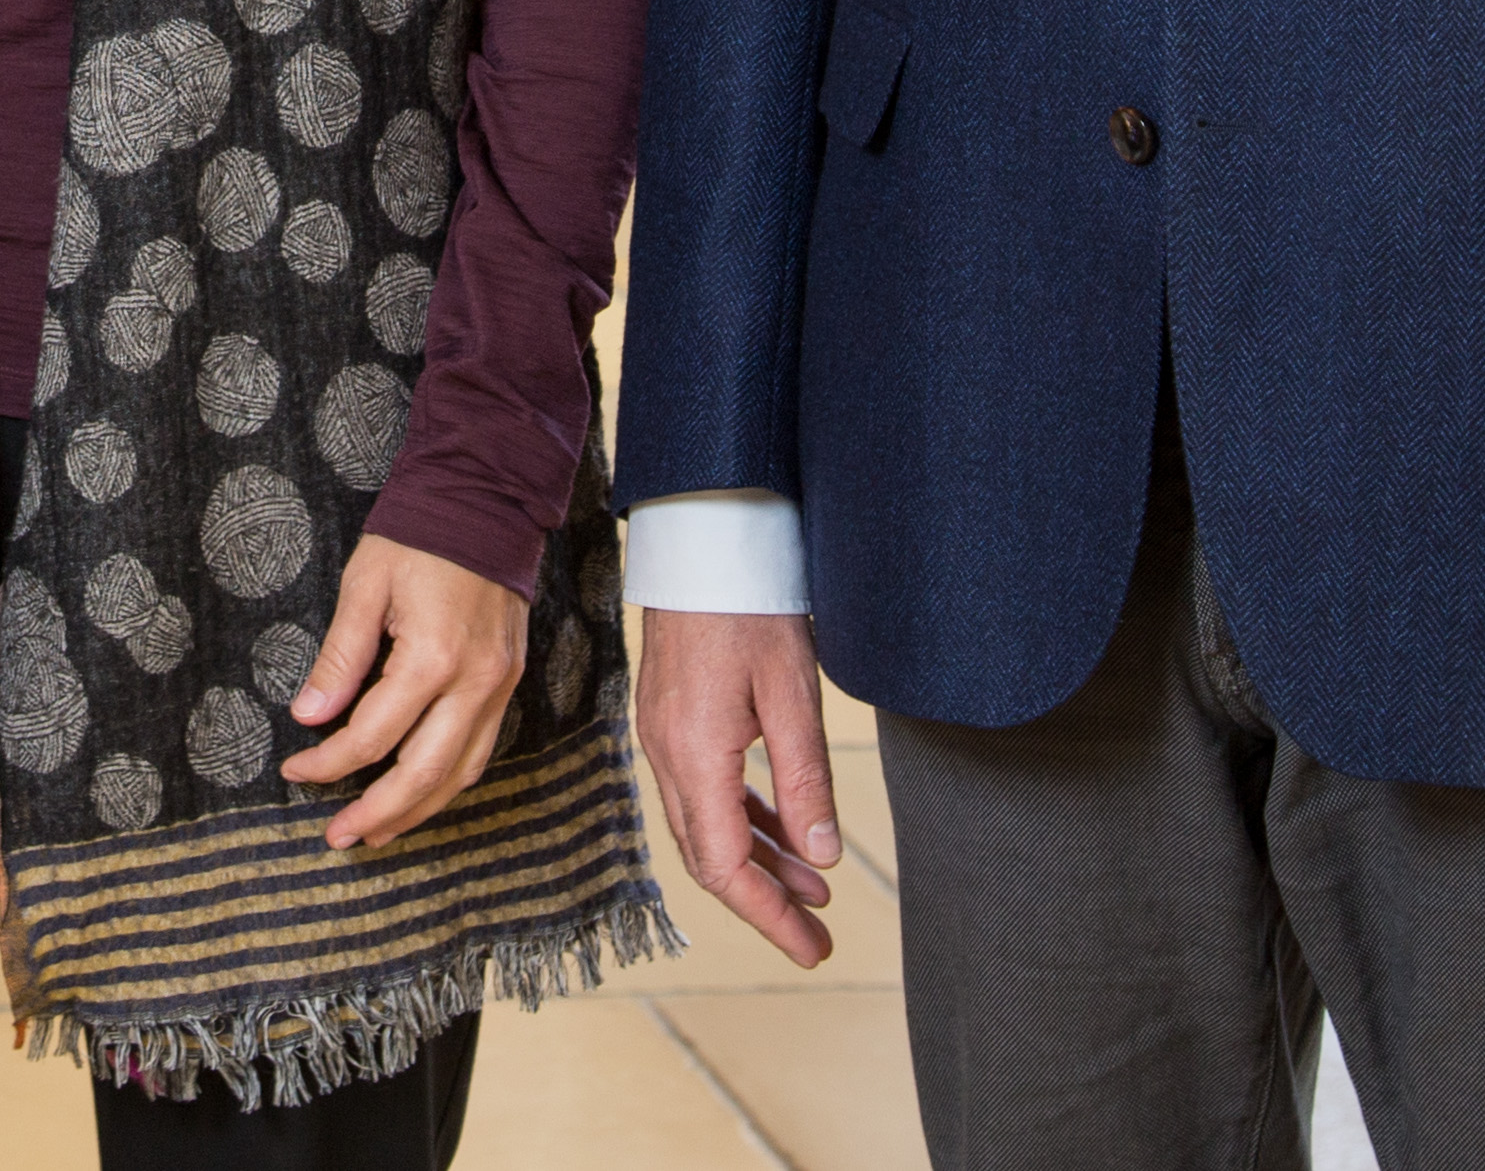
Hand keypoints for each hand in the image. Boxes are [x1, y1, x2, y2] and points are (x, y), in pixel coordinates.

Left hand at [282, 538, 529, 848]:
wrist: (485, 500)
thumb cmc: (418, 536)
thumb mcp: (364, 586)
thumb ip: (340, 656)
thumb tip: (309, 717)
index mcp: (433, 657)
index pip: (372, 735)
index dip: (329, 762)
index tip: (296, 770)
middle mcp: (475, 682)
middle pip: (423, 774)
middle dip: (376, 813)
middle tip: (337, 837)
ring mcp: (500, 685)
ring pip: (460, 773)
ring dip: (417, 811)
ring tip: (376, 834)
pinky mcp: (509, 681)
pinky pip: (481, 749)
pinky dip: (449, 781)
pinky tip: (422, 794)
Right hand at [633, 608, 842, 967]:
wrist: (703, 536)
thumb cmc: (749, 602)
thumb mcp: (793, 695)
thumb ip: (805, 783)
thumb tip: (821, 860)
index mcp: (692, 754)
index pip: (724, 866)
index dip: (768, 916)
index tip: (812, 949)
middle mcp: (666, 753)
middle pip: (710, 856)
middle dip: (765, 902)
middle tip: (817, 936)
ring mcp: (664, 735)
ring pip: (707, 825)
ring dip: (759, 860)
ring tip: (815, 887)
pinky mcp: (673, 717)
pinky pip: (704, 790)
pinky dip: (743, 819)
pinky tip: (780, 830)